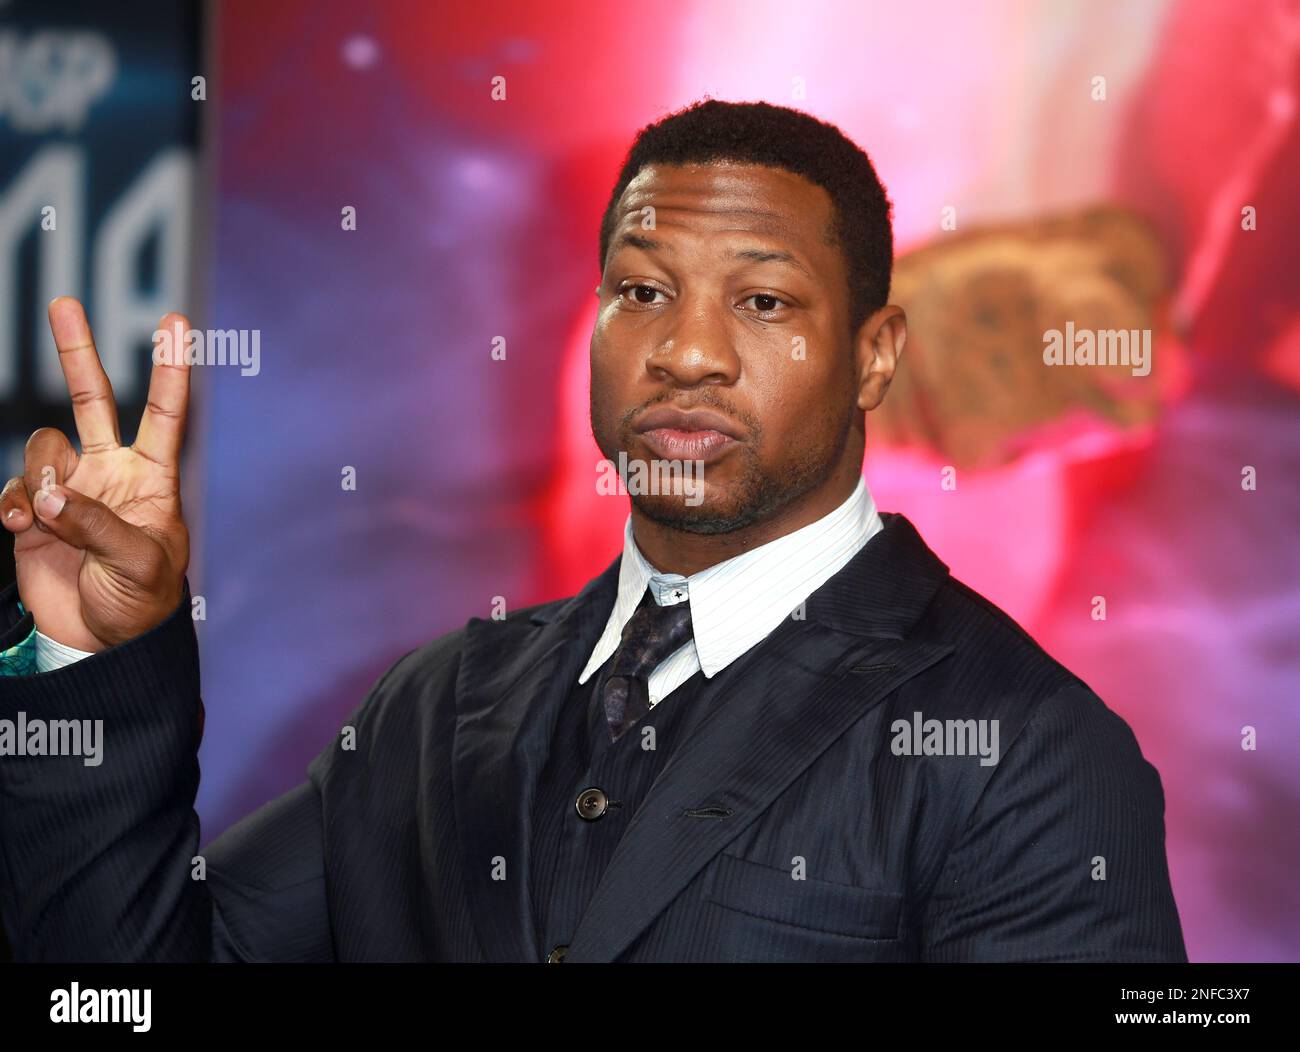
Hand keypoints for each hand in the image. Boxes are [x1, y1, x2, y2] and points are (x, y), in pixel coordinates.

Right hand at [0, 297, 191, 650]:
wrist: (100, 640)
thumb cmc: (139, 602)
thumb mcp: (136, 564)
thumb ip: (95, 525)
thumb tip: (49, 494)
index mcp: (151, 478)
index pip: (163, 413)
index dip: (169, 368)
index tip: (177, 322)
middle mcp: (109, 472)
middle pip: (91, 399)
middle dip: (77, 351)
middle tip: (64, 303)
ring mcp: (69, 488)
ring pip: (42, 447)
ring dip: (38, 474)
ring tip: (45, 516)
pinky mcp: (34, 511)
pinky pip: (15, 488)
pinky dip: (14, 502)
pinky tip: (22, 528)